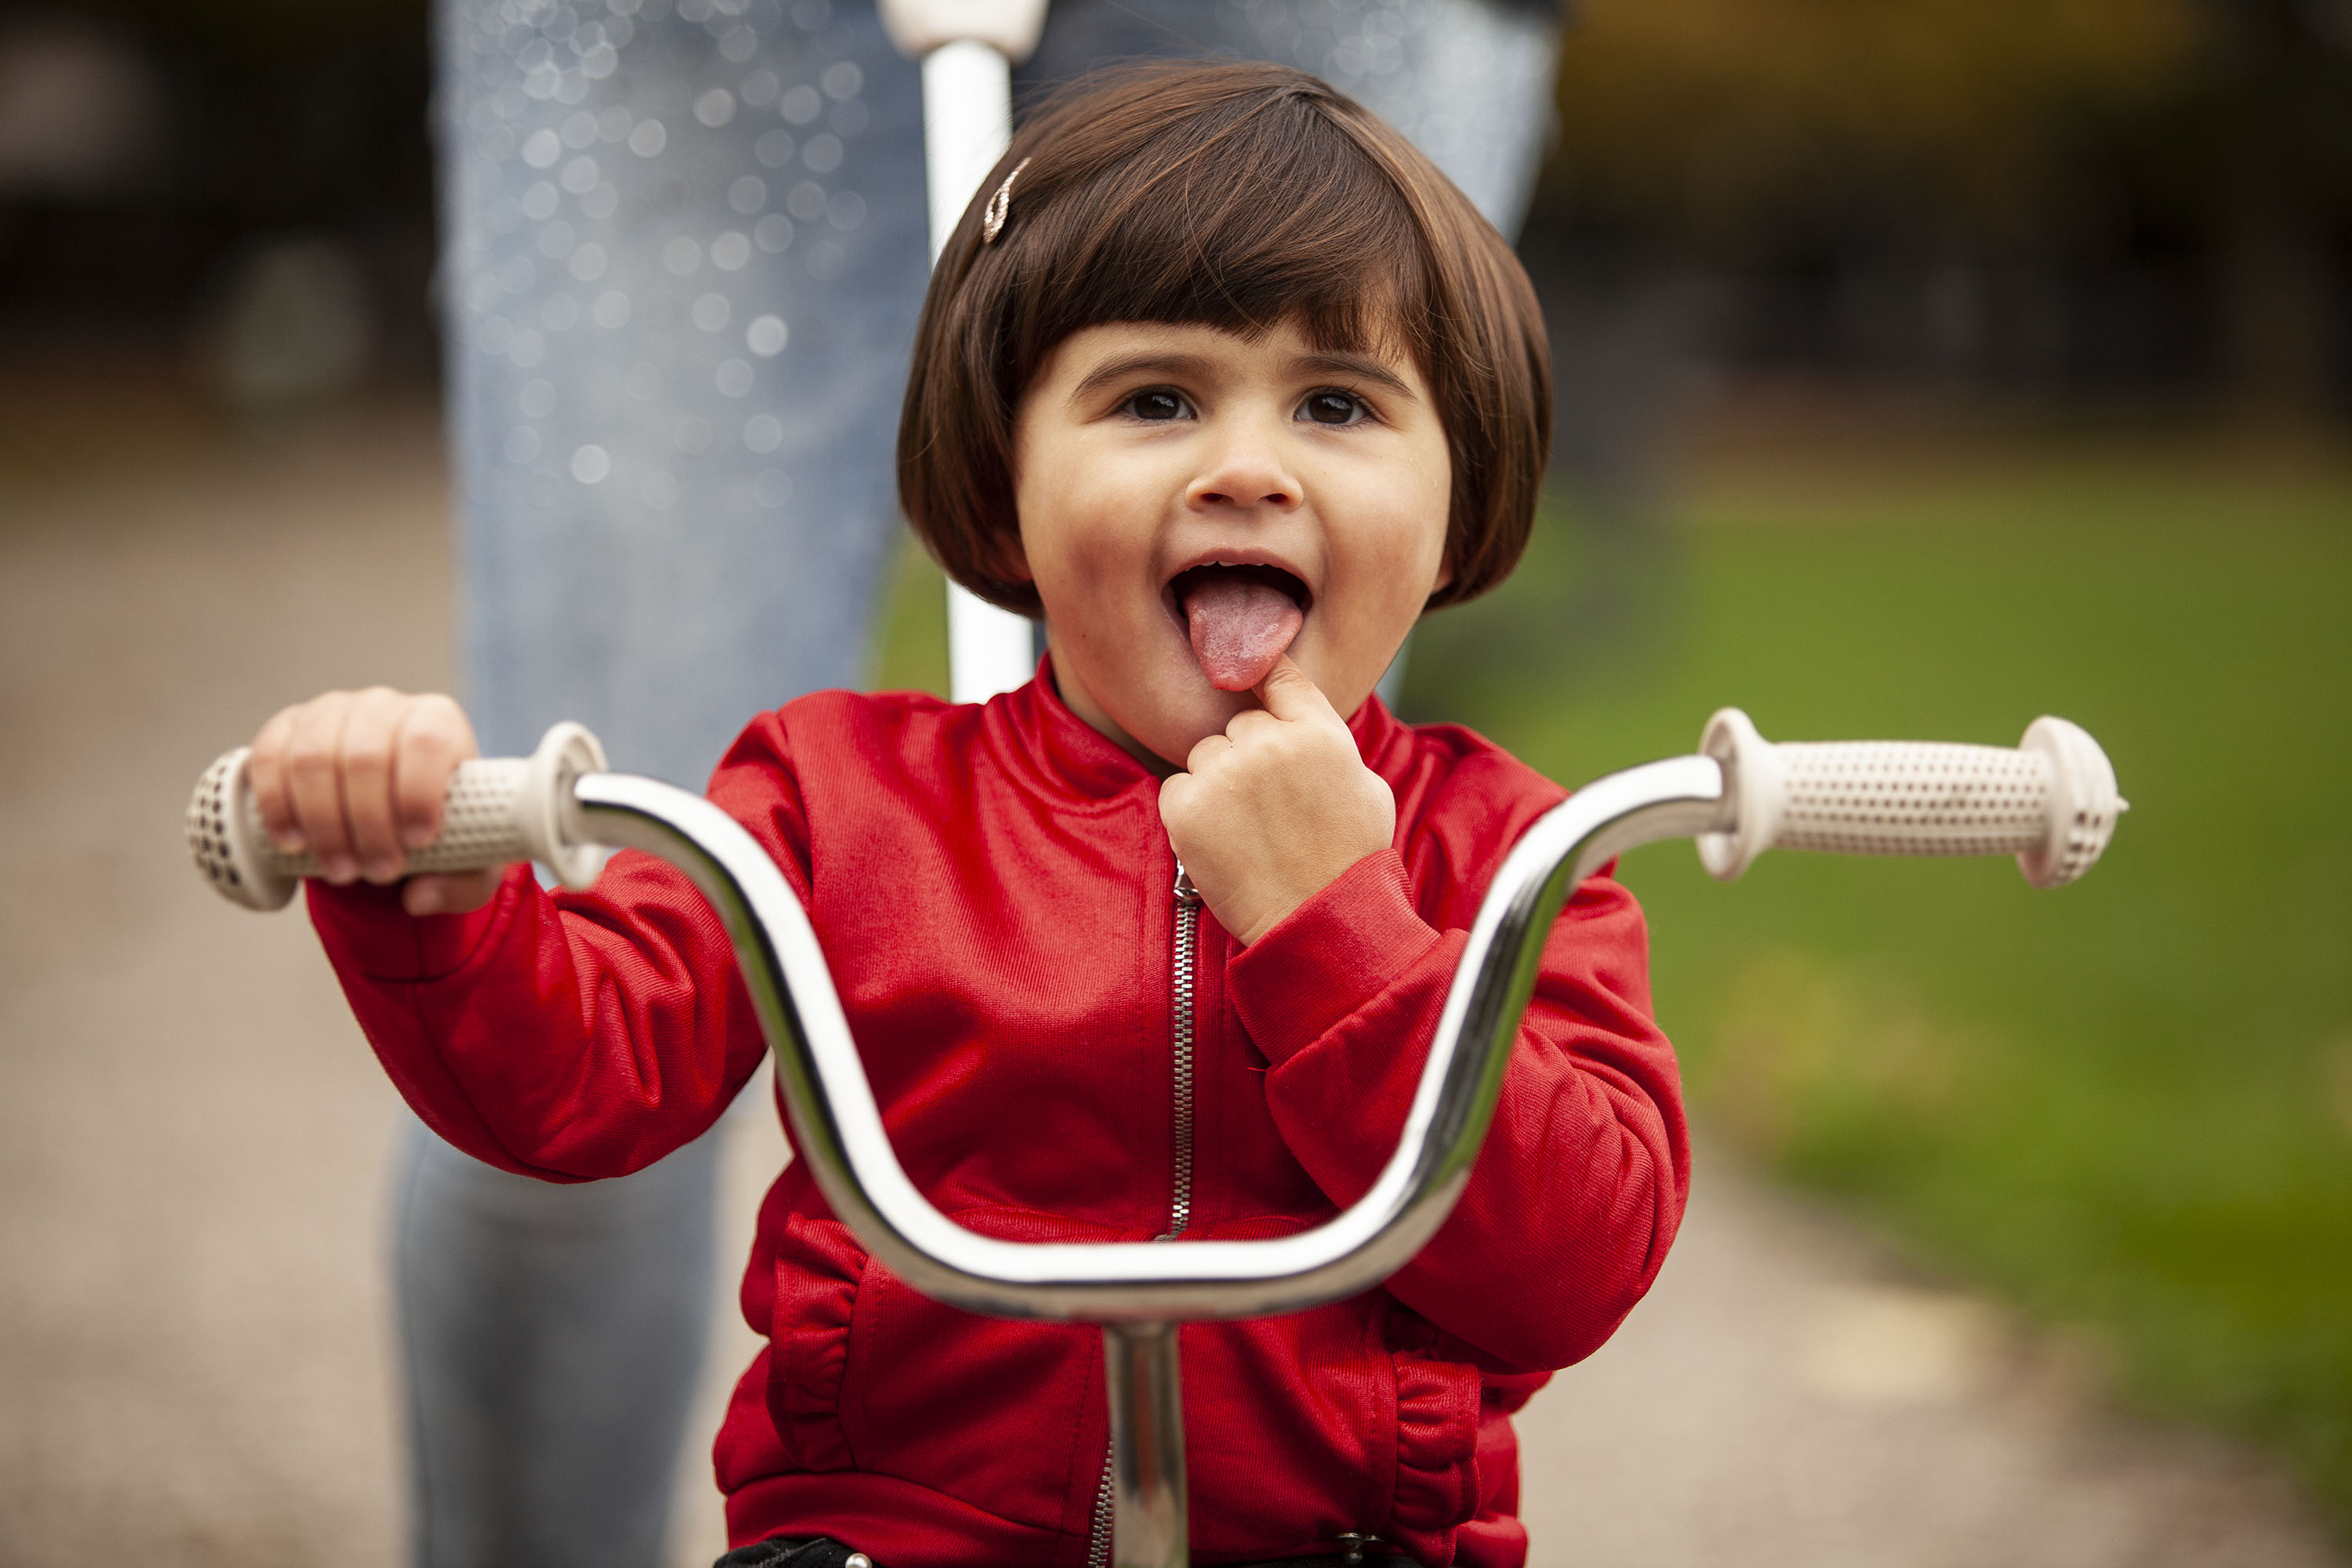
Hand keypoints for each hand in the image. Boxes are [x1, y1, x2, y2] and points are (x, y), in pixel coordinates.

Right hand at [247, 688, 503, 915]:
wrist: (388, 806)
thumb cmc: (435, 824)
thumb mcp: (469, 859)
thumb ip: (461, 883)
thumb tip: (419, 897)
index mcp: (437, 721)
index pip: (426, 742)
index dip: (418, 792)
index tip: (418, 841)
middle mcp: (382, 707)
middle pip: (366, 756)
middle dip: (369, 824)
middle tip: (378, 872)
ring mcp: (329, 713)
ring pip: (314, 759)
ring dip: (323, 822)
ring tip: (339, 869)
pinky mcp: (285, 728)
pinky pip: (270, 757)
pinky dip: (277, 804)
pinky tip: (293, 843)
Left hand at [1157, 655, 1395, 945]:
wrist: (1317, 924)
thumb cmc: (1350, 862)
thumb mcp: (1367, 789)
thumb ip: (1331, 745)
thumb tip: (1304, 722)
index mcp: (1318, 732)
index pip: (1280, 676)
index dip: (1264, 673)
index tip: (1251, 674)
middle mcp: (1269, 743)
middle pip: (1240, 724)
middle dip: (1248, 755)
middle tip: (1269, 806)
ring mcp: (1224, 773)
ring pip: (1205, 755)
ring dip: (1219, 782)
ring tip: (1248, 830)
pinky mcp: (1185, 807)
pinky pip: (1177, 787)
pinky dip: (1192, 810)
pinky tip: (1222, 841)